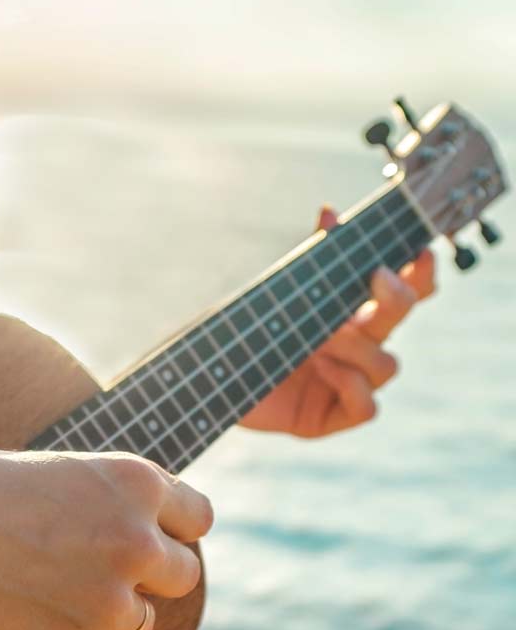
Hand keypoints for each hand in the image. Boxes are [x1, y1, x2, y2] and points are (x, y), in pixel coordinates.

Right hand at [0, 441, 212, 629]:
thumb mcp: (53, 470)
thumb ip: (104, 503)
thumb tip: (130, 531)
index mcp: (133, 483)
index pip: (199, 518)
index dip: (171, 529)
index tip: (145, 537)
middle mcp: (136, 541)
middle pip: (183, 576)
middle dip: (146, 577)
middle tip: (94, 571)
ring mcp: (109, 602)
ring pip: (138, 621)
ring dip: (104, 613)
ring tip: (42, 590)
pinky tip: (23, 617)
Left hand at [239, 206, 435, 437]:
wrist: (209, 378)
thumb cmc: (247, 335)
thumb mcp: (279, 295)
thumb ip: (309, 259)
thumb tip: (329, 212)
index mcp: (351, 316)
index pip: (403, 294)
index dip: (420, 275)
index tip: (418, 252)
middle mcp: (355, 349)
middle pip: (401, 322)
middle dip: (396, 298)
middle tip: (375, 278)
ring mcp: (346, 384)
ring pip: (386, 365)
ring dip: (358, 346)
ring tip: (321, 339)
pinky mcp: (330, 417)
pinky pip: (368, 408)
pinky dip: (352, 386)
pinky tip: (323, 369)